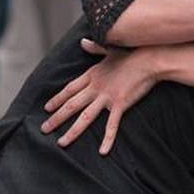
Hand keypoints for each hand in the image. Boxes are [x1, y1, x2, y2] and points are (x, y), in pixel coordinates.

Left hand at [40, 39, 160, 152]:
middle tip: (44, 129)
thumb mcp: (110, 50)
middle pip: (71, 105)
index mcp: (92, 75)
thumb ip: (95, 48)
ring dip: (72, 131)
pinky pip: (111, 125)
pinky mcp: (120, 104)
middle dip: (56, 118)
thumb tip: (83, 42)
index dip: (57, 99)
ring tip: (61, 143)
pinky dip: (107, 139)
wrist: (149, 59)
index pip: (69, 89)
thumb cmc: (132, 54)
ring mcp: (107, 97)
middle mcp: (95, 87)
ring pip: (84, 117)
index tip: (46, 108)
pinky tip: (102, 152)